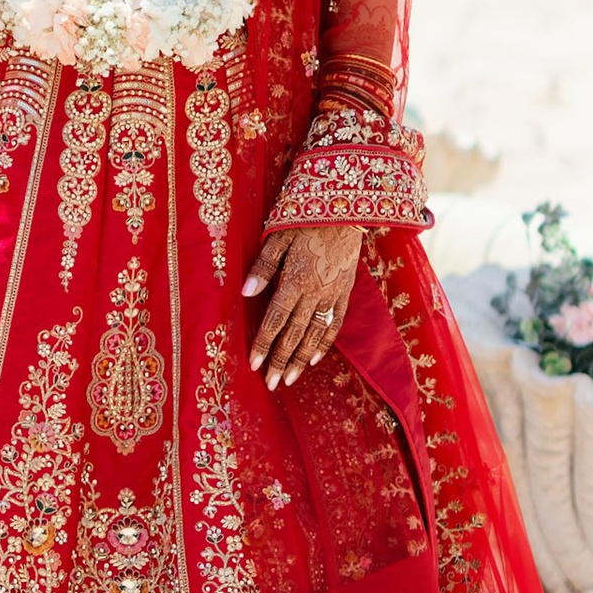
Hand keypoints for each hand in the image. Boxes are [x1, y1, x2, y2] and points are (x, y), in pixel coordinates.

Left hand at [243, 223, 366, 390]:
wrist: (346, 209)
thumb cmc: (306, 218)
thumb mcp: (278, 236)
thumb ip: (264, 267)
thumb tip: (246, 293)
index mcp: (295, 280)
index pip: (275, 320)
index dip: (263, 344)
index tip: (253, 365)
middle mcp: (315, 293)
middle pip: (294, 334)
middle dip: (281, 361)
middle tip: (271, 384)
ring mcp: (333, 295)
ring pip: (315, 334)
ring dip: (301, 359)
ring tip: (290, 379)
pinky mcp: (346, 292)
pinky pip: (335, 323)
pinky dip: (325, 342)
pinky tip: (316, 358)